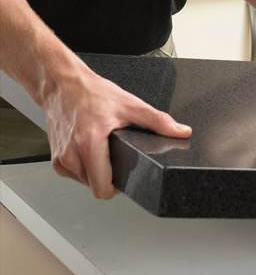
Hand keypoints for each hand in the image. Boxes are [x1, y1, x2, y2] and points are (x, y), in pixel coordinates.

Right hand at [43, 56, 190, 198]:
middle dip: (109, 177)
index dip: (118, 187)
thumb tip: (181, 132)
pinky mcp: (55, 157)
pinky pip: (74, 173)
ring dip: (96, 172)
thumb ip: (158, 121)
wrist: (62, 84)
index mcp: (89, 145)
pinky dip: (85, 166)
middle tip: (116, 158)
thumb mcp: (130, 105)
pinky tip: (91, 150)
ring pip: (84, 181)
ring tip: (103, 150)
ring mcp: (60, 157)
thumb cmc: (91, 93)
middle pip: (95, 186)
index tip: (125, 177)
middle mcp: (71, 155)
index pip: (102, 189)